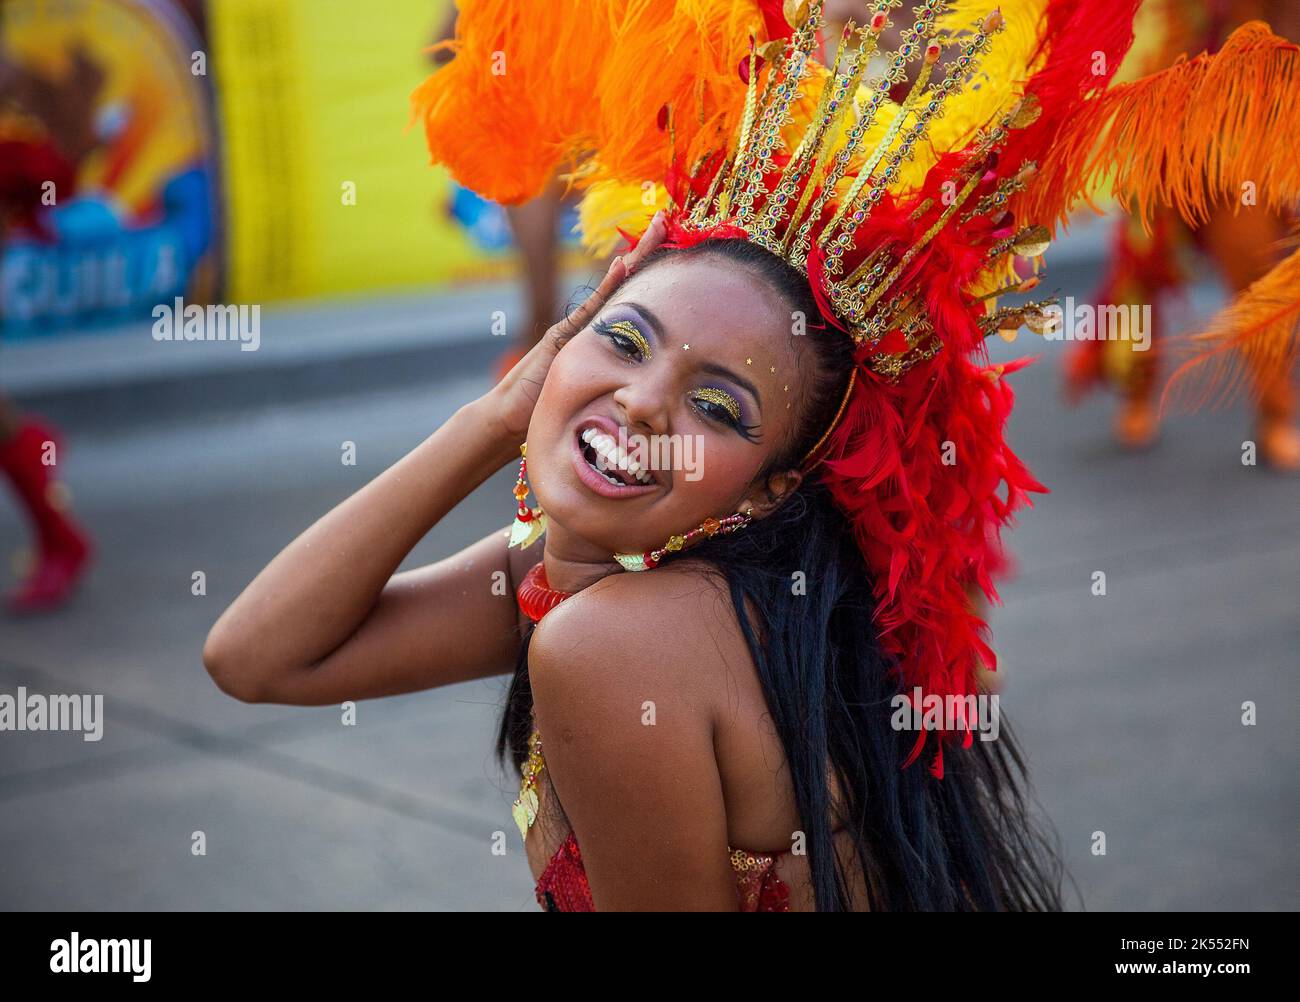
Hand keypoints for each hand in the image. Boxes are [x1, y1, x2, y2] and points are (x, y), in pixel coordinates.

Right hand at [482, 209, 669, 444]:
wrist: (511, 415)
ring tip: (654, 228)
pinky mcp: (562, 336)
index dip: (647, 268)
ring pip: (610, 286)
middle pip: (621, 278)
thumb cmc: (549, 408)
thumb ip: (613, 379)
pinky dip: (608, 287)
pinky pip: (590, 308)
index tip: (668, 242)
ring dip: (633, 257)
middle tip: (664, 218)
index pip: (629, 293)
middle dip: (643, 248)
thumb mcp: (592, 390)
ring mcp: (574, 326)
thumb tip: (646, 390)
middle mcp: (587, 321)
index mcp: (599, 332)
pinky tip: (623, 266)